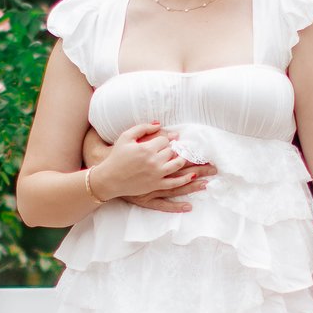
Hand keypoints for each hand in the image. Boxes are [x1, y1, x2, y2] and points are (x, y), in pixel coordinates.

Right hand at [86, 124, 214, 212]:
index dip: (172, 139)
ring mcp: (155, 176)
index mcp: (147, 148)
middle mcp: (153, 162)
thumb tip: (159, 124)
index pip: (166, 141)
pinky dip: (184, 183)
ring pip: (178, 169)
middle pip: (175, 154)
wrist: (108, 178)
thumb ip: (142, 128)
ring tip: (204, 168)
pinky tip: (194, 180)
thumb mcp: (126, 137)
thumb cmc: (116, 156)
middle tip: (201, 153)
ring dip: (191, 166)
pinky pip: (172, 186)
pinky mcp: (154, 187)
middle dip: (186, 152)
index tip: (176, 139)